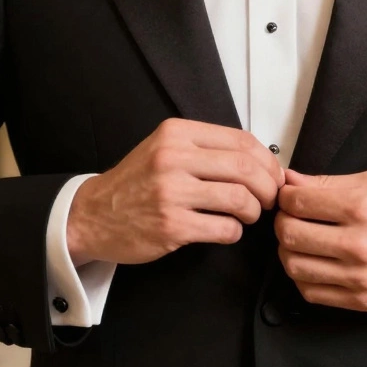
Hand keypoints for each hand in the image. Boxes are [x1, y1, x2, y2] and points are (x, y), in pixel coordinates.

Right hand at [67, 118, 283, 265]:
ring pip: (240, 199)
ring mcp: (171, 193)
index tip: (274, 175)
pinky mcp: (171, 225)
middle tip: (268, 199)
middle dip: (268, 187)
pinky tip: (225, 230)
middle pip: (246, 168)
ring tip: (246, 215)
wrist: (93, 215)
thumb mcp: (165, 149)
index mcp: (176, 134)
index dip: (268, 161)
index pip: (241, 140)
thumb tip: (261, 159)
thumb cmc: (137, 183)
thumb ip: (206, 148)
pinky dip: (234, 232)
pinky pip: (224, 229)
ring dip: (253, 211)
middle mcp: (173, 158)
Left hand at [275, 169, 366, 312]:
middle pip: (290, 234)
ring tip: (300, 241)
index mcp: (363, 207)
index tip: (289, 196)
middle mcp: (359, 243)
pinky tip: (313, 264)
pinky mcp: (362, 301)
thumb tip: (293, 181)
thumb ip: (331, 183)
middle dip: (282, 222)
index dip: (285, 196)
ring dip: (288, 251)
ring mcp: (359, 276)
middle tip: (291, 217)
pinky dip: (302, 277)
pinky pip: (312, 293)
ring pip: (294, 266)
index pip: (298, 202)